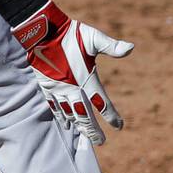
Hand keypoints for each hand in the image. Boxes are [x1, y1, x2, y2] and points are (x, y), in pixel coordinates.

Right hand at [13, 1, 133, 145]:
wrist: (41, 31)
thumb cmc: (70, 34)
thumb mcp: (93, 38)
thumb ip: (111, 46)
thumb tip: (131, 47)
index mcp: (86, 79)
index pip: (102, 104)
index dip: (111, 116)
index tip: (119, 126)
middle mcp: (72, 88)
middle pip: (84, 115)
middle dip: (93, 130)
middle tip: (101, 141)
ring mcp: (57, 89)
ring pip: (69, 113)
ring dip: (78, 125)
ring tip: (85, 135)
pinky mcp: (46, 85)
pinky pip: (54, 106)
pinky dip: (60, 115)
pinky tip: (65, 123)